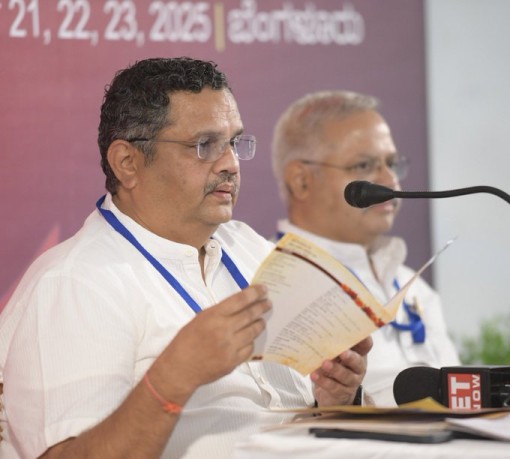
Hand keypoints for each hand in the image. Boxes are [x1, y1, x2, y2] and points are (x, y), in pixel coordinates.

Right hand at [151, 284, 270, 400]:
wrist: (180, 369)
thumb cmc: (185, 342)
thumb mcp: (200, 319)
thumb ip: (219, 313)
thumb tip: (238, 306)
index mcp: (214, 316)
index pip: (240, 300)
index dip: (254, 293)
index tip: (263, 289)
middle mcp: (224, 330)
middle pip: (250, 314)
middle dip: (262, 307)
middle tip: (267, 303)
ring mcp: (230, 346)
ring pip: (253, 331)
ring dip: (260, 323)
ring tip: (262, 320)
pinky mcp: (233, 361)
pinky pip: (249, 348)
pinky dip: (252, 341)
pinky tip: (251, 338)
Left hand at [311, 336, 371, 405]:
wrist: (331, 394)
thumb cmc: (334, 366)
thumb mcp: (335, 354)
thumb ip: (332, 345)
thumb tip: (319, 333)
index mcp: (358, 353)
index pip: (365, 345)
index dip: (363, 339)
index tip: (355, 331)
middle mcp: (358, 367)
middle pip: (358, 362)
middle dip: (350, 357)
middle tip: (342, 353)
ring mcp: (351, 381)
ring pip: (346, 376)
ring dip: (335, 369)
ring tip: (325, 364)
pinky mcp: (341, 393)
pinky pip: (334, 387)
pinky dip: (323, 381)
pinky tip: (314, 375)